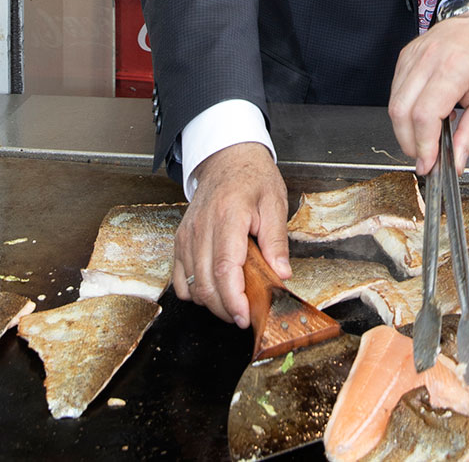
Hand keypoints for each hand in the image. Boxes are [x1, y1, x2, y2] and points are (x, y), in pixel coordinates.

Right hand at [171, 143, 288, 328]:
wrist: (227, 158)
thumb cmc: (252, 178)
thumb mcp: (274, 203)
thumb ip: (276, 242)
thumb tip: (282, 275)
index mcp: (229, 216)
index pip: (226, 269)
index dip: (234, 300)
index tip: (246, 316)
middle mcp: (202, 228)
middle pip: (206, 284)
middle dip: (226, 309)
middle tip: (245, 315)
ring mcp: (187, 235)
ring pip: (192, 287)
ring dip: (212, 303)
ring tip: (233, 302)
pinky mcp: (180, 240)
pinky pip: (179, 280)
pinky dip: (194, 293)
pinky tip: (213, 289)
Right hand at [389, 14, 468, 175]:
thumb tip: (457, 162)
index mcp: (454, 67)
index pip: (424, 115)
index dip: (423, 146)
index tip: (429, 165)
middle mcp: (429, 57)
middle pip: (401, 111)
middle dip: (409, 143)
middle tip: (427, 158)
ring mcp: (415, 53)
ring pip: (394, 101)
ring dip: (404, 128)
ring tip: (429, 136)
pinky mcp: (408, 53)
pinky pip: (396, 88)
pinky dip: (404, 109)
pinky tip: (425, 113)